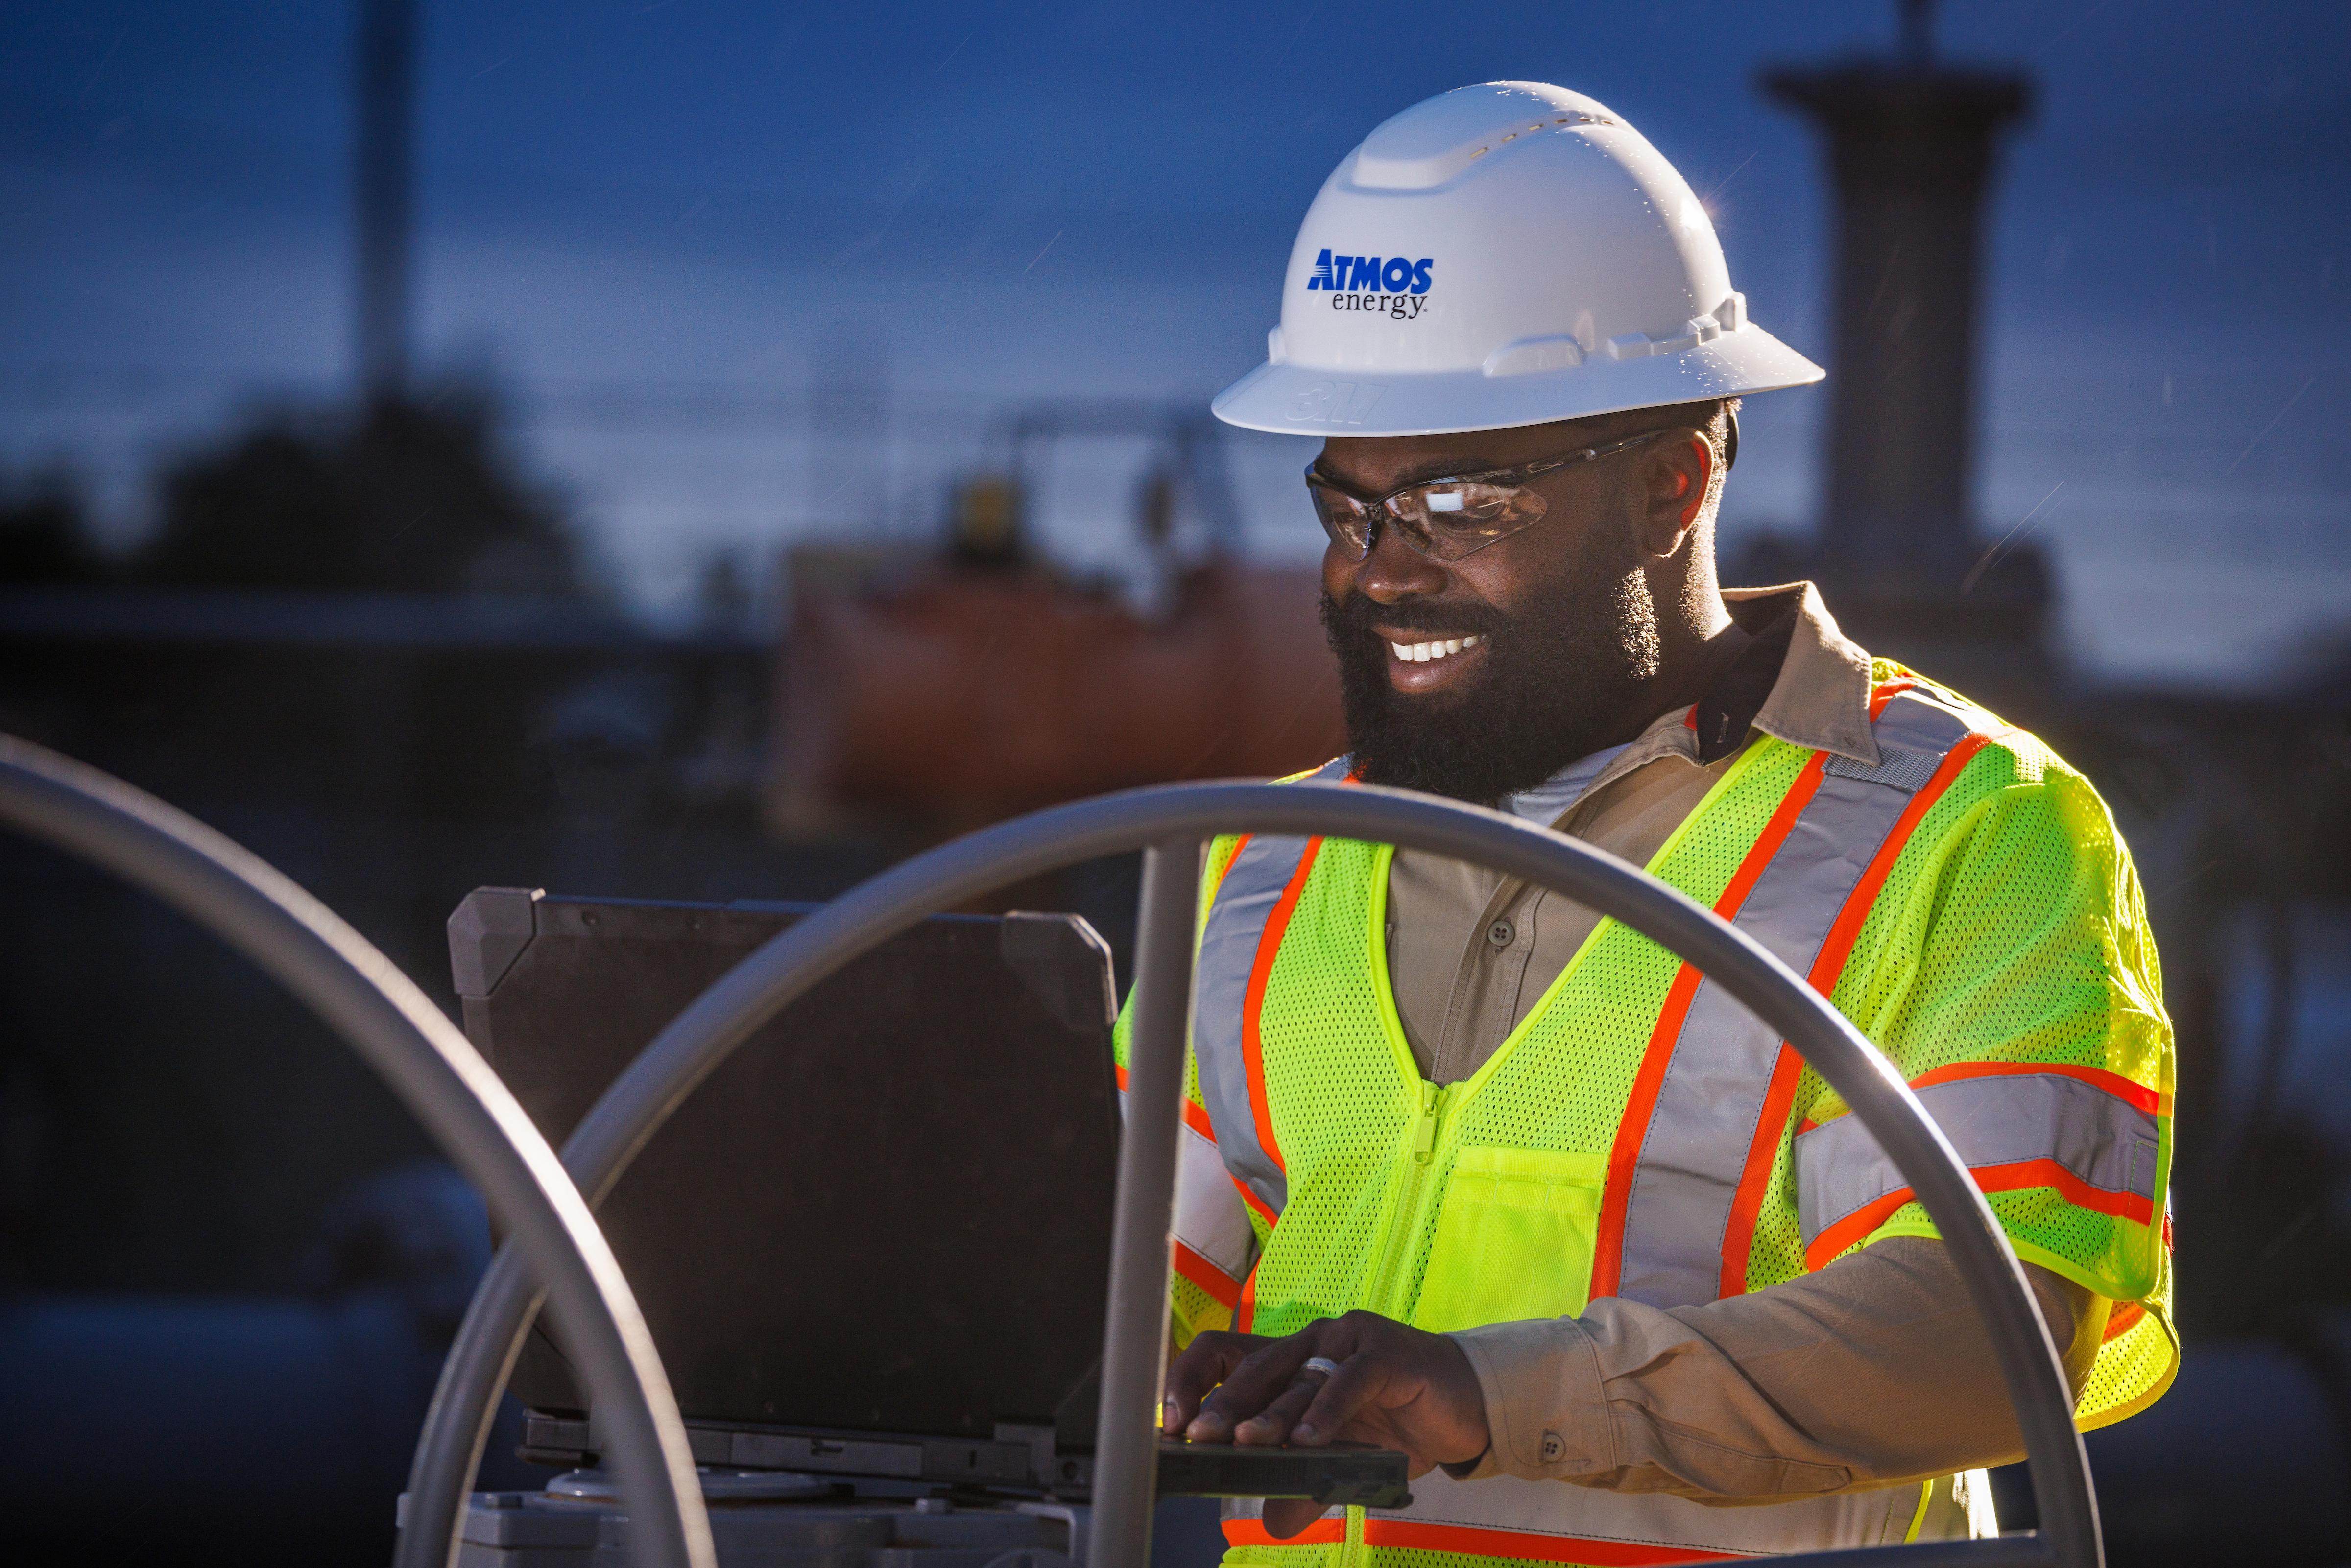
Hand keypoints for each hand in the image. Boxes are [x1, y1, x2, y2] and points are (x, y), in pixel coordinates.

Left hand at [1160, 1310, 1489, 1539]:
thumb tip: (1271, 1525)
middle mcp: (1311, 1343)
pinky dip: (1326, 1413)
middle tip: (1199, 1438)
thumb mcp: (1346, 1460)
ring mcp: (1347, 1341)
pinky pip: (1348, 1380)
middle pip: (1249, 1363)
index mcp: (1291, 1360)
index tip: (1172, 1426)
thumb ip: (1309, 1485)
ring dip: (1271, 1414)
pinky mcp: (1384, 1353)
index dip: (1190, 1382)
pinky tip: (1311, 1442)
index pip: (1222, 1354)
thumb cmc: (1399, 1421)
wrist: (1469, 1405)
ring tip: (1250, 1444)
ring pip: (1297, 1375)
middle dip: (1221, 1404)